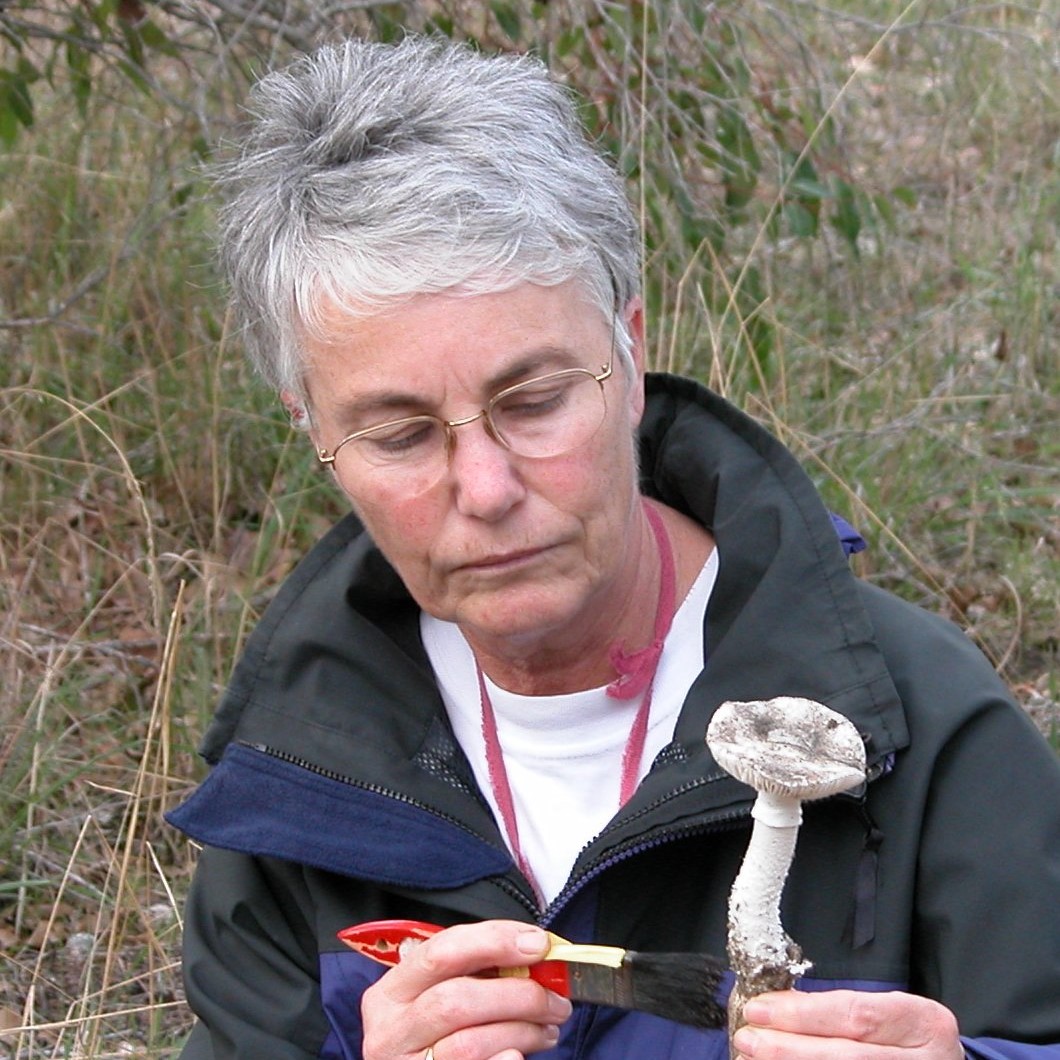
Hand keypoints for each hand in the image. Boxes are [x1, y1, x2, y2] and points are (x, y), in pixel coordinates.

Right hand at [360, 920, 571, 1059]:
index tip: (538, 944)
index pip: (441, 952)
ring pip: (469, 1044)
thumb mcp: (436, 994)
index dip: (494, 942)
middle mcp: (391, 1030)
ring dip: (522, 1032)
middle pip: (457, 1000)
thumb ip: (474, 973)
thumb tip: (532, 951)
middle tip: (556, 1000)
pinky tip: (520, 1054)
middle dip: (518, 995)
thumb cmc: (431, 1032)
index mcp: (392, 991)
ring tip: (547, 1029)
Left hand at [732, 989, 962, 1059]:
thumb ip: (839, 1012)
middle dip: (788, 1049)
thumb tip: (775, 1008)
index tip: (759, 1010)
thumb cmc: (903, 1040)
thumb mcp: (886, 1015)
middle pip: (845, 1057)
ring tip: (753, 1059)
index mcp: (924, 1024)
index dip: (802, 1013)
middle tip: (748, 1038)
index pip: (855, 1015)